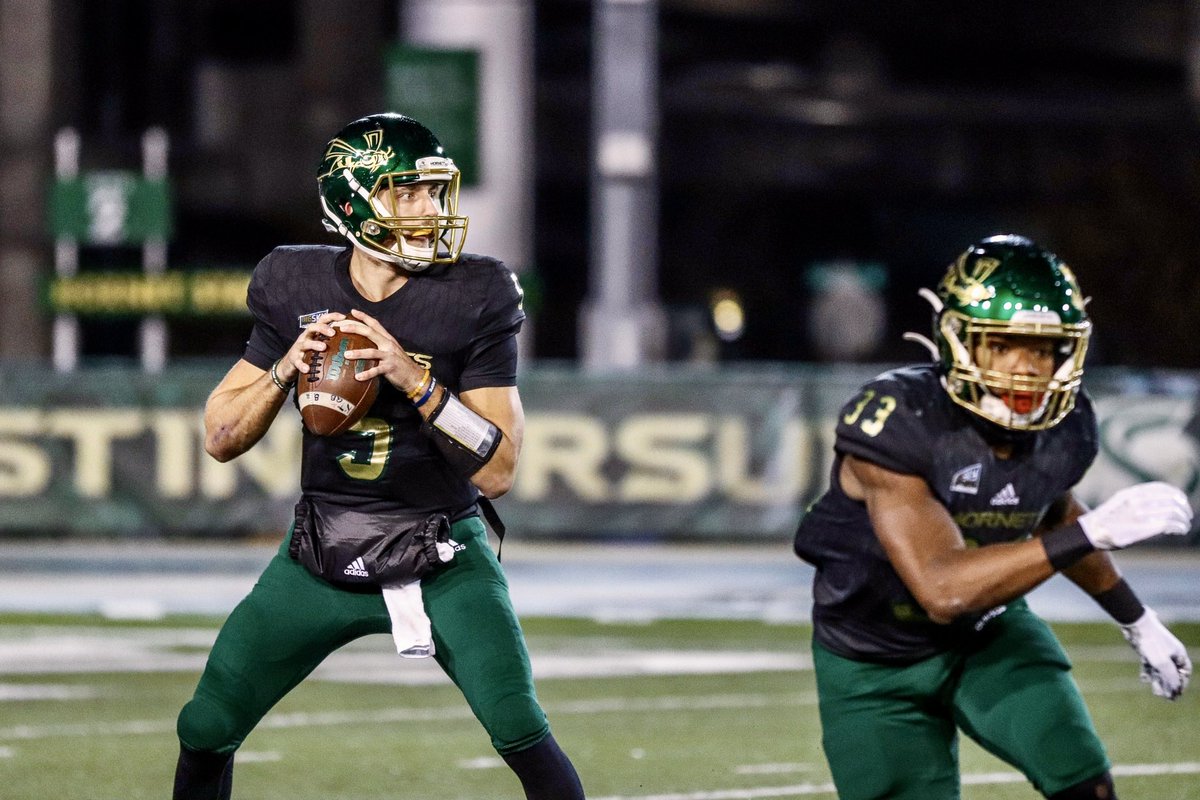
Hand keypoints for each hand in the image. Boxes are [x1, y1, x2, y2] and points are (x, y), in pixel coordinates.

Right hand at [276, 311, 345, 382]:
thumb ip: (331, 340)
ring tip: (323, 347)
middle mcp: (306, 337)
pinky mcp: (294, 359)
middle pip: (313, 327)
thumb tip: (353, 339)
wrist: (289, 365)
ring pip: (305, 343)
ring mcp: (299, 347)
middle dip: (323, 328)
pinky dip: (302, 365)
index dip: (332, 316)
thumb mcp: (319, 344)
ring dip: (314, 344)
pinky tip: (307, 369)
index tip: (344, 317)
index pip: (322, 320)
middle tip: (333, 333)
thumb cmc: (309, 353)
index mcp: (314, 332)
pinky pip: (298, 362)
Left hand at [338, 309, 425, 394]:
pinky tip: (357, 377)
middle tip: (341, 327)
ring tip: (345, 354)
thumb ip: (380, 345)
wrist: (415, 376)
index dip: (364, 317)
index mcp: (388, 339)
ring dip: (358, 353)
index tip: (352, 311)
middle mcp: (388, 344)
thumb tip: (364, 343)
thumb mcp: (391, 351)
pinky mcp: (390, 368)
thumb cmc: (400, 364)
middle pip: (370, 332)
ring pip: (371, 352)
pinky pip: (376, 371)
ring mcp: (389, 356)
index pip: (375, 324)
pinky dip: (367, 374)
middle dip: (355, 328)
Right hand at [1077, 482, 1191, 549]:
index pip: (1161, 488)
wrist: (1089, 533)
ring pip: (1173, 512)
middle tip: (1187, 515)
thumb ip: (1136, 501)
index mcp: (1131, 493)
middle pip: (1171, 499)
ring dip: (1183, 519)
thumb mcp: (1119, 504)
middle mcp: (1136, 501)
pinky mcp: (1143, 528)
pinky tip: (1180, 530)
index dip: (1175, 494)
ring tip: (1185, 525)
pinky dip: (1179, 527)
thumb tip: (1157, 502)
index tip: (1181, 501)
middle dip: (1183, 507)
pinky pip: (1169, 524)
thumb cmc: (1104, 521)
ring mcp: (1140, 515)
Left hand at [1121, 608, 1191, 699]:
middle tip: (1166, 698)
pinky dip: (1148, 672)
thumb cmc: (1151, 642)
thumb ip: (1170, 677)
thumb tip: (1176, 690)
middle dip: (1170, 685)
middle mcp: (1170, 653)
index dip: (1182, 684)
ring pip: (1160, 670)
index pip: (1184, 672)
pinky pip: (1150, 665)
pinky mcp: (1146, 651)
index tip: (1177, 695)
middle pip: (1172, 673)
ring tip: (1156, 692)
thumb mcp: (1162, 663)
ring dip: (1159, 681)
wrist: (1134, 624)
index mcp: (1178, 654)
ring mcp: (1158, 652)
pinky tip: (1144, 678)